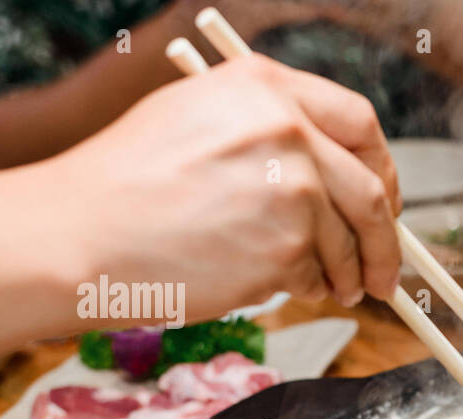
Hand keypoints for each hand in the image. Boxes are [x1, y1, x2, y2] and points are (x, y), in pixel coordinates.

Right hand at [46, 54, 401, 310]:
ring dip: (344, 274)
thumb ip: (269, 131)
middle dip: (385, 241)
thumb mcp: (198, 118)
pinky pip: (316, 276)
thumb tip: (332, 172)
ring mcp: (292, 189)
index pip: (360, 123)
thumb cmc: (124, 185)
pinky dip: (306, 289)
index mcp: (266, 87)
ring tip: (325, 287)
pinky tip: (270, 285)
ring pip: (346, 243)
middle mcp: (288, 129)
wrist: (77, 234)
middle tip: (384, 270)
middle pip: (372, 192)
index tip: (385, 202)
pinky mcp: (286, 247)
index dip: (382, 169)